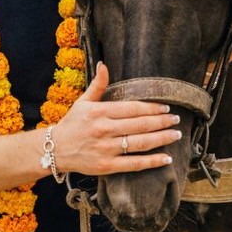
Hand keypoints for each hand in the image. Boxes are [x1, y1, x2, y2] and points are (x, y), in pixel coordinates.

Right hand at [52, 62, 180, 175]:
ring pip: (140, 143)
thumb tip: (104, 64)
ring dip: (162, 138)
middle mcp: (104, 130)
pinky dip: (151, 161)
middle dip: (162, 122)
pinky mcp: (107, 166)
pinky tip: (166, 158)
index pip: (132, 108)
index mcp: (100, 112)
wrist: (54, 150)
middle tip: (176, 120)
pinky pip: (134, 164)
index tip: (166, 107)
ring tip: (176, 134)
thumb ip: (97, 85)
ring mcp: (106, 149)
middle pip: (140, 125)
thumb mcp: (82, 102)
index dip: (152, 108)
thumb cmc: (71, 124)